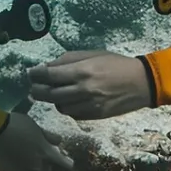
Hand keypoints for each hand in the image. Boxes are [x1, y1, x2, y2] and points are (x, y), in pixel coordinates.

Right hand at [0, 111, 74, 170]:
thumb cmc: (17, 125)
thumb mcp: (36, 127)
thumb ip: (49, 136)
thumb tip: (59, 141)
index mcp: (46, 155)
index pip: (64, 165)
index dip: (67, 163)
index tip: (68, 160)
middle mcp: (36, 167)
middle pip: (49, 170)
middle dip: (50, 164)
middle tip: (47, 154)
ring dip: (36, 166)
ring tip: (31, 155)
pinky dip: (23, 167)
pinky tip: (18, 157)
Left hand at [28, 50, 152, 119]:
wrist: (141, 83)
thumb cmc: (116, 64)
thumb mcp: (93, 54)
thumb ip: (69, 60)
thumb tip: (48, 66)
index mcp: (82, 71)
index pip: (49, 76)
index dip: (35, 75)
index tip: (30, 73)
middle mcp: (83, 90)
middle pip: (49, 94)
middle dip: (37, 90)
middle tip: (33, 86)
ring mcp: (89, 105)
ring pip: (59, 106)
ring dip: (53, 100)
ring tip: (53, 92)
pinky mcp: (94, 116)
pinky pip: (72, 114)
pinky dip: (67, 107)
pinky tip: (69, 100)